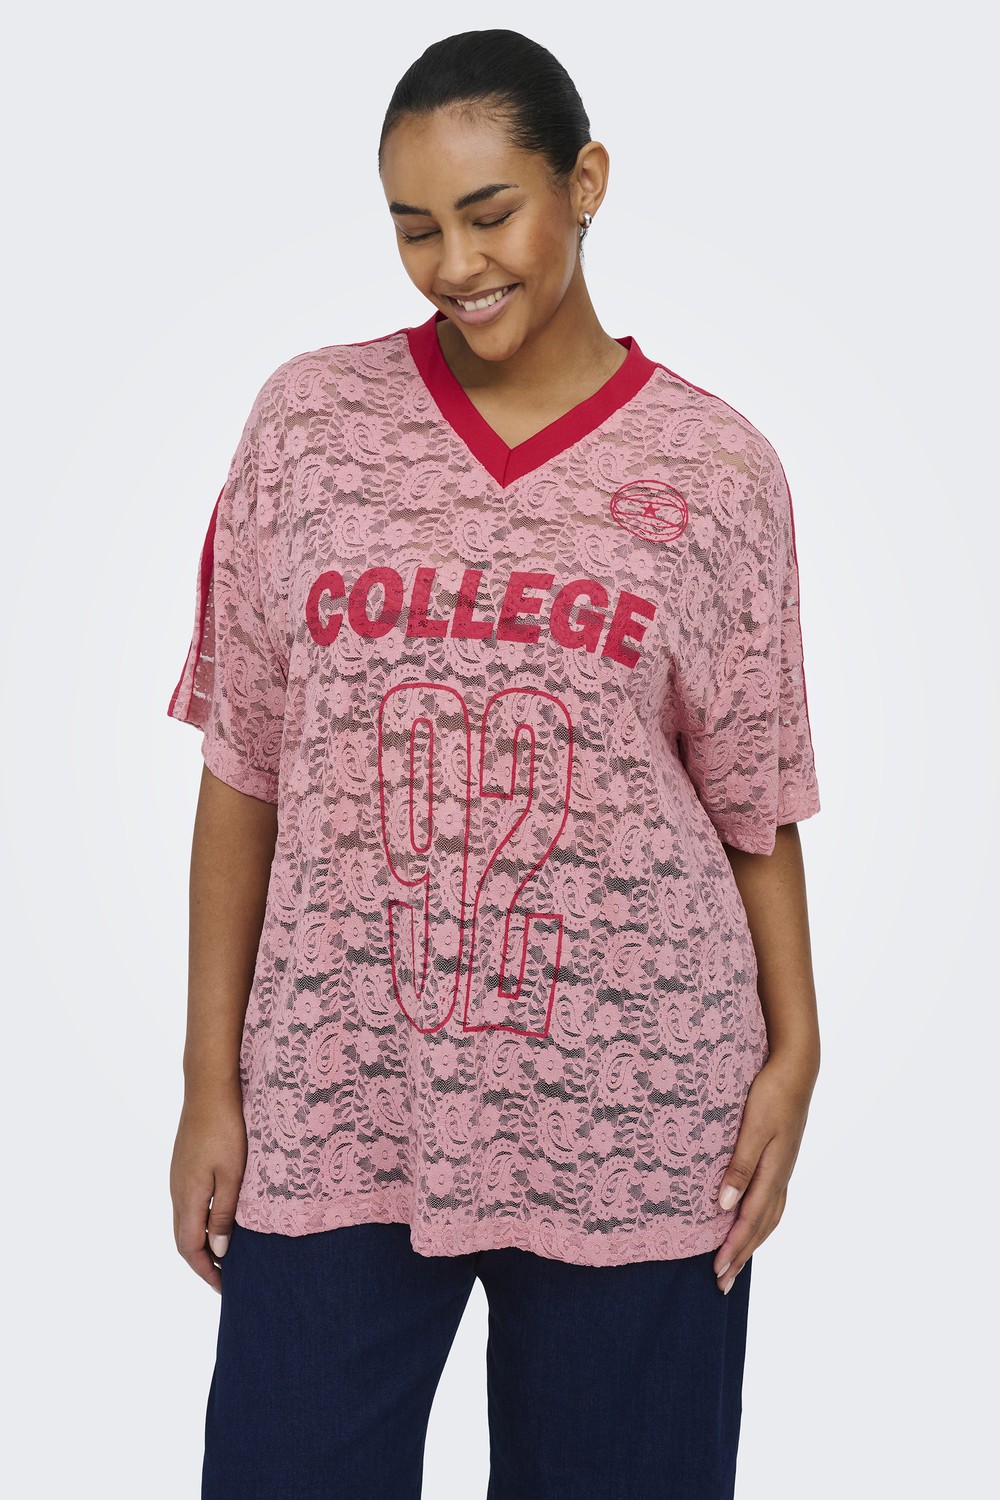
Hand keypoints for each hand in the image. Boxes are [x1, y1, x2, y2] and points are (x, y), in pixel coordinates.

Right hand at [170, 1086, 247, 1292]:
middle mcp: (177, 1191)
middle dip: (202, 1262)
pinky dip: (200, 1222)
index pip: (189, 1248)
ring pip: (184, 1221)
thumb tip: (217, 1250)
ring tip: (225, 1254)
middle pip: (183, 1239)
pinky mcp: (183, 1164)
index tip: (224, 1288)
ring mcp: (178, 1177)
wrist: (208, 1088)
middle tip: (225, 1278)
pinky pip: (187, 1204)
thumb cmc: (226, 1129)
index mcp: (187, 1197)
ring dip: (201, 1242)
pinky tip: (217, 1219)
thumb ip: (224, 1213)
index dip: (206, 1271)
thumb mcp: (232, 1175)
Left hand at [711, 1047, 817, 1293]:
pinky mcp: (782, 1159)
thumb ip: (739, 1167)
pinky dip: (762, 1221)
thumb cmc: (770, 1094)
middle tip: (723, 1283)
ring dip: (752, 1242)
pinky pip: (773, 1202)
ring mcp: (783, 1168)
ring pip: (769, 1217)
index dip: (732, 1248)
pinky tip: (754, 1221)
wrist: (797, 1069)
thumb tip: (725, 1207)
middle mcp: (780, 1176)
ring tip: (737, 1262)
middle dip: (741, 1256)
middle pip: (760, 1227)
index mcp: (772, 1173)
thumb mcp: (752, 1128)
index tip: (716, 1272)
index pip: (749, 1221)